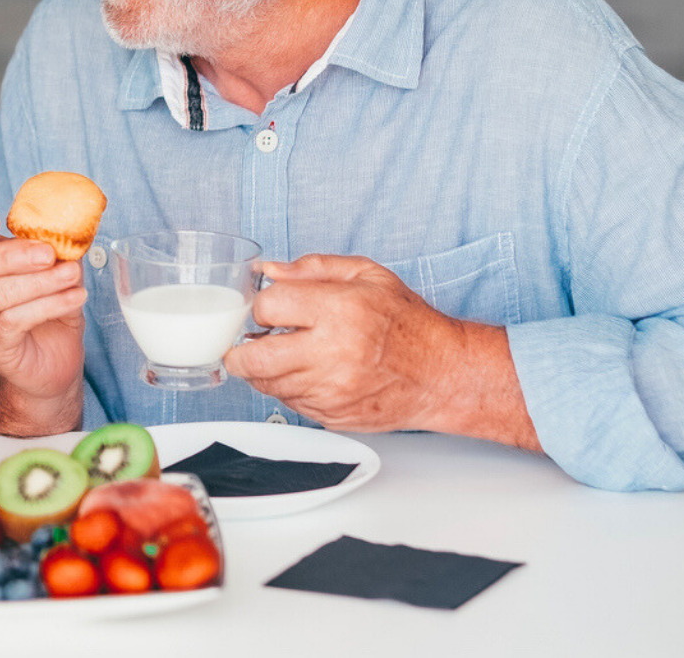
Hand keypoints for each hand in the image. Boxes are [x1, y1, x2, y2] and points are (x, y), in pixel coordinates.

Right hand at [0, 206, 86, 433]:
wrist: (53, 358)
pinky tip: (74, 297)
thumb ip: (53, 247)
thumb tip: (69, 230)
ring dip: (37, 282)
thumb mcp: (50, 268)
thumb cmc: (44, 305)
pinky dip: (47, 305)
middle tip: (47, 253)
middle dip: (7, 256)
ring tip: (71, 275)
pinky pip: (12, 321)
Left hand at [223, 254, 464, 430]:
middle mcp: (333, 353)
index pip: (268, 306)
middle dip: (240, 349)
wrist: (443, 375)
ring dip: (262, 371)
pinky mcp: (332, 415)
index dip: (262, 306)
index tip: (269, 308)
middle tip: (243, 343)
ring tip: (276, 355)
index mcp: (339, 311)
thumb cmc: (408, 324)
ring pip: (268, 384)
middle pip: (256, 357)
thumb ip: (313, 268)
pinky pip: (289, 403)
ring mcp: (332, 390)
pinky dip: (287, 389)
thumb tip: (270, 270)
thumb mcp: (367, 276)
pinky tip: (303, 373)